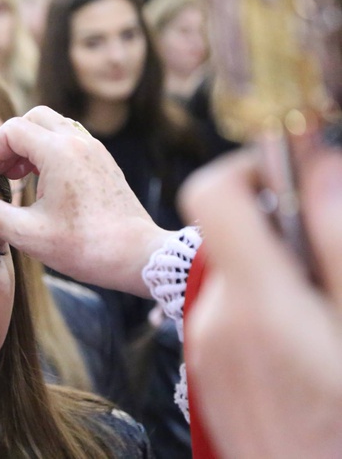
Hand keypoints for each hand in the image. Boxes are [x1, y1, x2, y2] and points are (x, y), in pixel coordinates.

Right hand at [0, 106, 173, 296]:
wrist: (138, 256)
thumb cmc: (85, 247)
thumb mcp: (27, 234)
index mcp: (59, 152)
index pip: (12, 130)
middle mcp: (79, 142)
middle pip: (33, 118)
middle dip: (9, 141)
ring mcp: (95, 150)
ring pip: (54, 126)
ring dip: (30, 144)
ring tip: (18, 177)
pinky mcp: (104, 163)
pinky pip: (70, 140)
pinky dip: (49, 151)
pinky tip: (44, 185)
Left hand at [180, 146, 341, 457]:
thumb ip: (336, 242)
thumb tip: (320, 170)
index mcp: (254, 298)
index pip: (211, 193)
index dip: (250, 166)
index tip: (293, 171)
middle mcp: (213, 316)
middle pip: (230, 235)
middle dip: (283, 231)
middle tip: (331, 261)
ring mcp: (204, 345)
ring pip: (235, 275)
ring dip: (278, 275)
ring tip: (325, 315)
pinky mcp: (207, 367)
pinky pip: (229, 312)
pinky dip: (264, 308)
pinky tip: (305, 345)